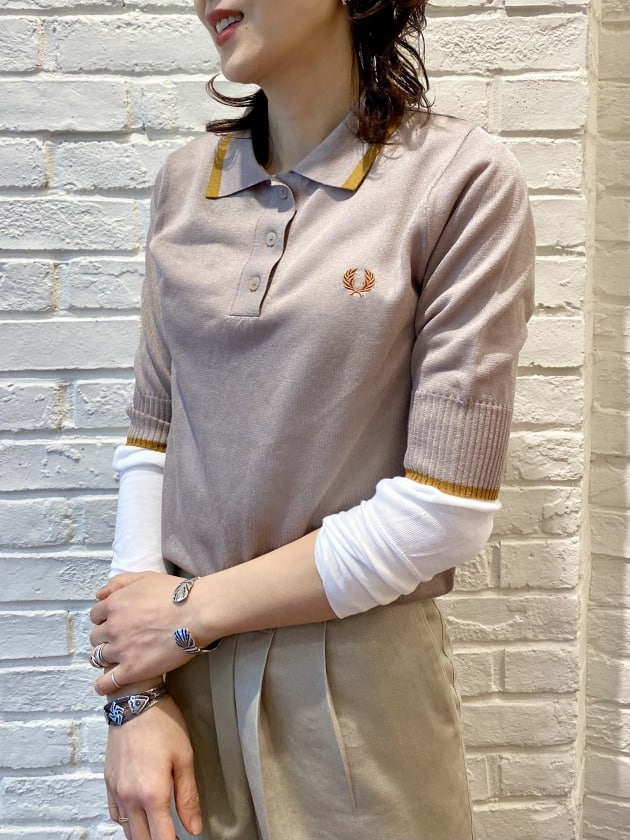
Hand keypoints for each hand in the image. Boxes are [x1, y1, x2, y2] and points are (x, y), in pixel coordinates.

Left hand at [90, 572, 211, 694]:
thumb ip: (119, 583)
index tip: (116, 622)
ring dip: (105, 658)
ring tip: (118, 660)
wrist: (197, 613)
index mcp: (114, 604)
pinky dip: (104, 685)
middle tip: (120, 640)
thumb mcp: (146, 577)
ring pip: (98, 658)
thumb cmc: (176, 593)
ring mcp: (120, 650)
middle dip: (105, 638)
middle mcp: (112, 627)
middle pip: (95, 638)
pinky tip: (109, 684)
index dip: (105, 618)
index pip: (95, 615)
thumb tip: (99, 594)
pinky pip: (106, 683)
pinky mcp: (131, 670)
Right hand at [105, 695, 202, 839]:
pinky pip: (115, 813)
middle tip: (172, 835)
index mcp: (151, 793)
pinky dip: (126, 821)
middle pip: (141, 839)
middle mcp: (129, 797)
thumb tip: (194, 828)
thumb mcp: (184, 757)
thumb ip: (188, 797)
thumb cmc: (163, 724)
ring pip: (126, 829)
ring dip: (141, 834)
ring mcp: (116, 790)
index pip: (161, 839)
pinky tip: (138, 815)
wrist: (134, 700)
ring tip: (158, 829)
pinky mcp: (108, 781)